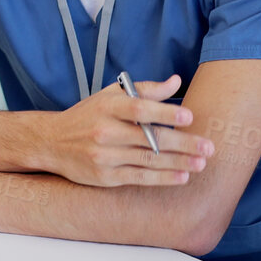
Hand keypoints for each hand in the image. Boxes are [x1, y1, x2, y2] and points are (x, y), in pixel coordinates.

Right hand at [40, 75, 213, 186]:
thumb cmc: (88, 116)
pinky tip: (182, 176)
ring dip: (178, 163)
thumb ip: (144, 89)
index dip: (166, 112)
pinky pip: (139, 178)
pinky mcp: (105, 177)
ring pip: (148, 161)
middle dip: (183, 143)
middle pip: (150, 138)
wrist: (52, 143)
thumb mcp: (110, 96)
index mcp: (107, 107)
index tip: (190, 116)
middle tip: (208, 147)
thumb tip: (176, 81)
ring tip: (201, 163)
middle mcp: (105, 132)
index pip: (140, 108)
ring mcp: (104, 157)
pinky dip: (162, 178)